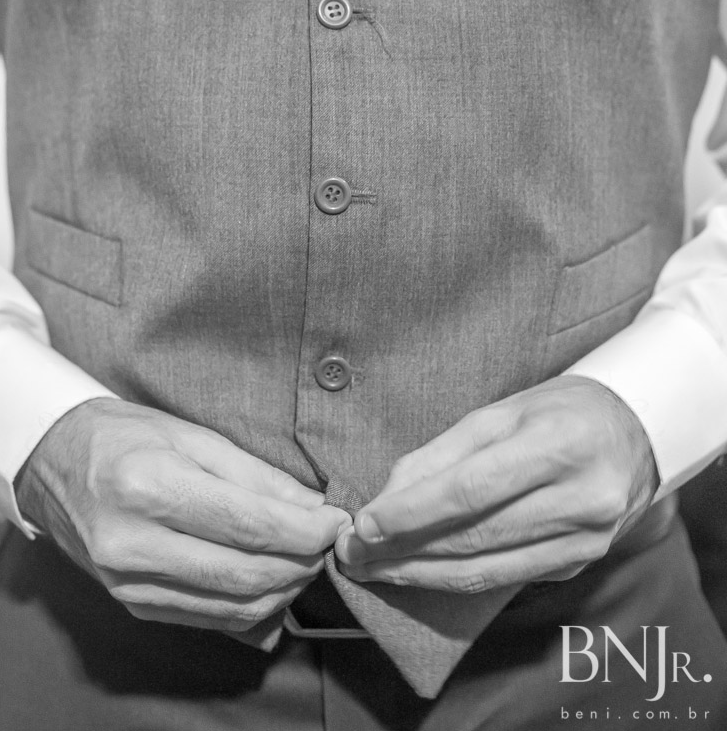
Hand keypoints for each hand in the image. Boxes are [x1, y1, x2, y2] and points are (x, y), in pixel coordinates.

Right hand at [15, 398, 350, 631]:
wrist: (55, 464)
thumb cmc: (126, 437)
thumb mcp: (191, 435)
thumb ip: (254, 474)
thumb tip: (311, 506)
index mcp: (149, 487)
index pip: (248, 525)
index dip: (304, 530)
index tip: (336, 522)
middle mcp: (134, 543)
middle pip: (244, 573)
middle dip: (301, 563)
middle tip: (327, 543)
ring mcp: (129, 583)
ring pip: (231, 606)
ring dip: (283, 590)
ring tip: (306, 560)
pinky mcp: (132, 604)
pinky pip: (208, 619)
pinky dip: (251, 607)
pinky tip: (272, 582)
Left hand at [336, 377, 657, 592]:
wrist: (638, 433)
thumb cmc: (559, 411)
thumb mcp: (502, 411)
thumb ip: (443, 453)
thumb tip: (387, 497)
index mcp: (559, 444)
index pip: (471, 489)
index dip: (412, 513)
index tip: (364, 526)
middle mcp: (581, 498)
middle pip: (475, 536)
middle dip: (404, 549)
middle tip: (353, 555)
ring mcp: (587, 539)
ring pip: (487, 570)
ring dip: (422, 574)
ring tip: (375, 570)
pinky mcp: (582, 564)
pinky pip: (507, 578)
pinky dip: (457, 580)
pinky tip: (421, 573)